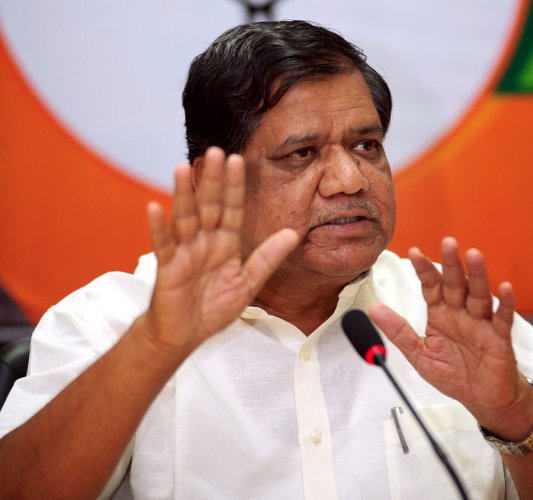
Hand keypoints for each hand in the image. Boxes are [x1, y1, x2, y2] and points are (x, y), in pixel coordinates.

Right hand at [142, 147, 298, 356]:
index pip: (232, 209)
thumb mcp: (248, 283)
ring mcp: (185, 252)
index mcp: (226, 244)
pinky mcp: (167, 267)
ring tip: (184, 168)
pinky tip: (155, 207)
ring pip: (185, 218)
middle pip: (209, 206)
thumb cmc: (214, 308)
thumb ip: (267, 258)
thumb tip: (292, 234)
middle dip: (213, 181)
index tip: (238, 160)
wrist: (186, 334)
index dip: (235, 187)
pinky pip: (163, 245)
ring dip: (184, 194)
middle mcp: (205, 242)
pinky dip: (158, 228)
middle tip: (215, 152)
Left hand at [369, 237, 532, 436]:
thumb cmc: (453, 374)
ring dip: (477, 275)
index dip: (424, 270)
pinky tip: (504, 288)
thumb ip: (398, 331)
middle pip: (455, 284)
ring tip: (473, 255)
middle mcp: (461, 314)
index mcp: (441, 314)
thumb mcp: (418, 354)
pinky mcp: (499, 339)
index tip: (414, 252)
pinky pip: (503, 319)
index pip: (431, 286)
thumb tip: (374, 309)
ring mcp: (481, 324)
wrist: (482, 399)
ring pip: (479, 295)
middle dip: (450, 264)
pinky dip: (505, 304)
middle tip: (447, 242)